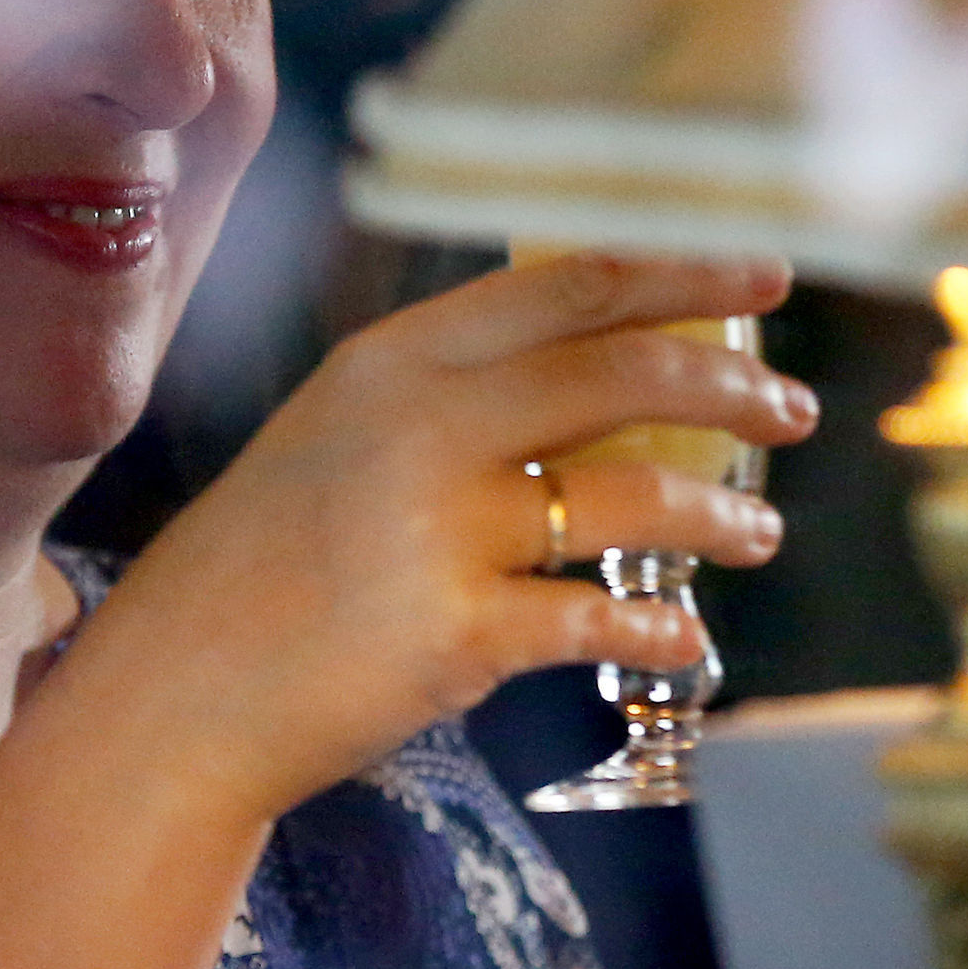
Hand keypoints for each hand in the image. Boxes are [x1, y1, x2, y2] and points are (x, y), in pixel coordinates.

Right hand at [42, 252, 813, 821]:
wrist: (177, 694)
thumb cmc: (258, 569)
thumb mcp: (332, 440)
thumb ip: (441, 401)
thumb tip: (589, 377)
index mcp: (392, 364)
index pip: (566, 287)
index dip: (681, 274)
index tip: (762, 276)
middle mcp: (418, 427)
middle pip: (619, 375)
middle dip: (729, 390)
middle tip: (790, 412)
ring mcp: (438, 533)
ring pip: (630, 502)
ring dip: (717, 519)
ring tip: (755, 536)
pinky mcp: (457, 638)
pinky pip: (597, 622)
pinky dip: (657, 630)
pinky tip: (683, 639)